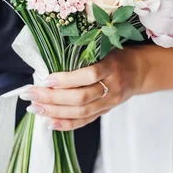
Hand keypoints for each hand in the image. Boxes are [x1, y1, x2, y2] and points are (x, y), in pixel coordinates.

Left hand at [21, 48, 144, 130]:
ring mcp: (110, 102)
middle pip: (81, 98)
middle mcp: (112, 87)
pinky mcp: (106, 111)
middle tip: (30, 94)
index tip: (46, 79)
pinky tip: (50, 123)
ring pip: (81, 112)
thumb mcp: (105, 48)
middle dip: (52, 97)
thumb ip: (84, 56)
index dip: (67, 80)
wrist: (141, 71)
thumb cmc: (118, 55)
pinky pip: (85, 121)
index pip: (89, 75)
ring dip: (55, 111)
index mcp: (112, 66)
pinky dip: (67, 124)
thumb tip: (50, 63)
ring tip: (35, 108)